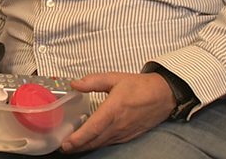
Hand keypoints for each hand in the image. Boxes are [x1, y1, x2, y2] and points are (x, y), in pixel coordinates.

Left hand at [61, 72, 175, 153]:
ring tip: (72, 146)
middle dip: (78, 146)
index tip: (67, 143)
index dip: (79, 138)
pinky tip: (90, 142)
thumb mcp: (114, 78)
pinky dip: (98, 144)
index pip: (94, 128)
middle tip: (62, 148)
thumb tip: (75, 84)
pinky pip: (110, 142)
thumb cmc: (139, 86)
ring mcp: (124, 132)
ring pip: (102, 143)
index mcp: (113, 109)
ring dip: (86, 146)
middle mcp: (118, 125)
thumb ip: (93, 81)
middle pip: (95, 141)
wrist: (163, 95)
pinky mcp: (128, 136)